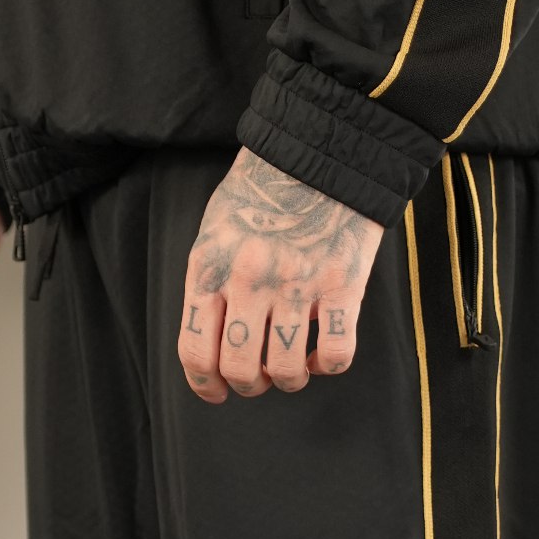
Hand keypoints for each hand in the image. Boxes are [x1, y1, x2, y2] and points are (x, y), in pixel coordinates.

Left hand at [178, 147, 383, 402]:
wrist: (323, 146)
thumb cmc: (266, 187)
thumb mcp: (217, 227)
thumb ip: (211, 279)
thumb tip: (213, 337)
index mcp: (211, 266)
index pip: (195, 350)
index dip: (205, 384)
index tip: (217, 391)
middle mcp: (249, 279)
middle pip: (240, 369)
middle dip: (250, 385)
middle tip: (261, 377)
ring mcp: (297, 283)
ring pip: (285, 370)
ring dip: (289, 378)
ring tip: (294, 365)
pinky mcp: (342, 284)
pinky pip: (335, 354)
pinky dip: (327, 366)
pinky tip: (322, 353)